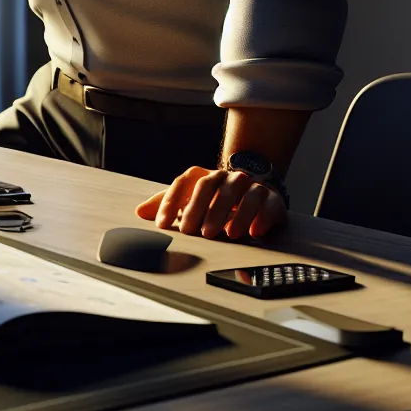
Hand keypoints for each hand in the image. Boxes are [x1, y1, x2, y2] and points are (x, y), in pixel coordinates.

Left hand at [134, 167, 286, 240]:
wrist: (252, 189)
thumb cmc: (214, 198)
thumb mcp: (189, 200)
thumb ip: (165, 204)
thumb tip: (139, 212)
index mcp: (203, 176)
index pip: (183, 183)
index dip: (170, 201)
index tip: (161, 224)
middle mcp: (226, 177)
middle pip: (211, 186)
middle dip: (200, 209)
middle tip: (194, 232)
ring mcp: (250, 186)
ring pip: (241, 194)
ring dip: (233, 214)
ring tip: (227, 234)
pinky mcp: (270, 198)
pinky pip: (267, 204)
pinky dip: (260, 218)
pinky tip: (253, 232)